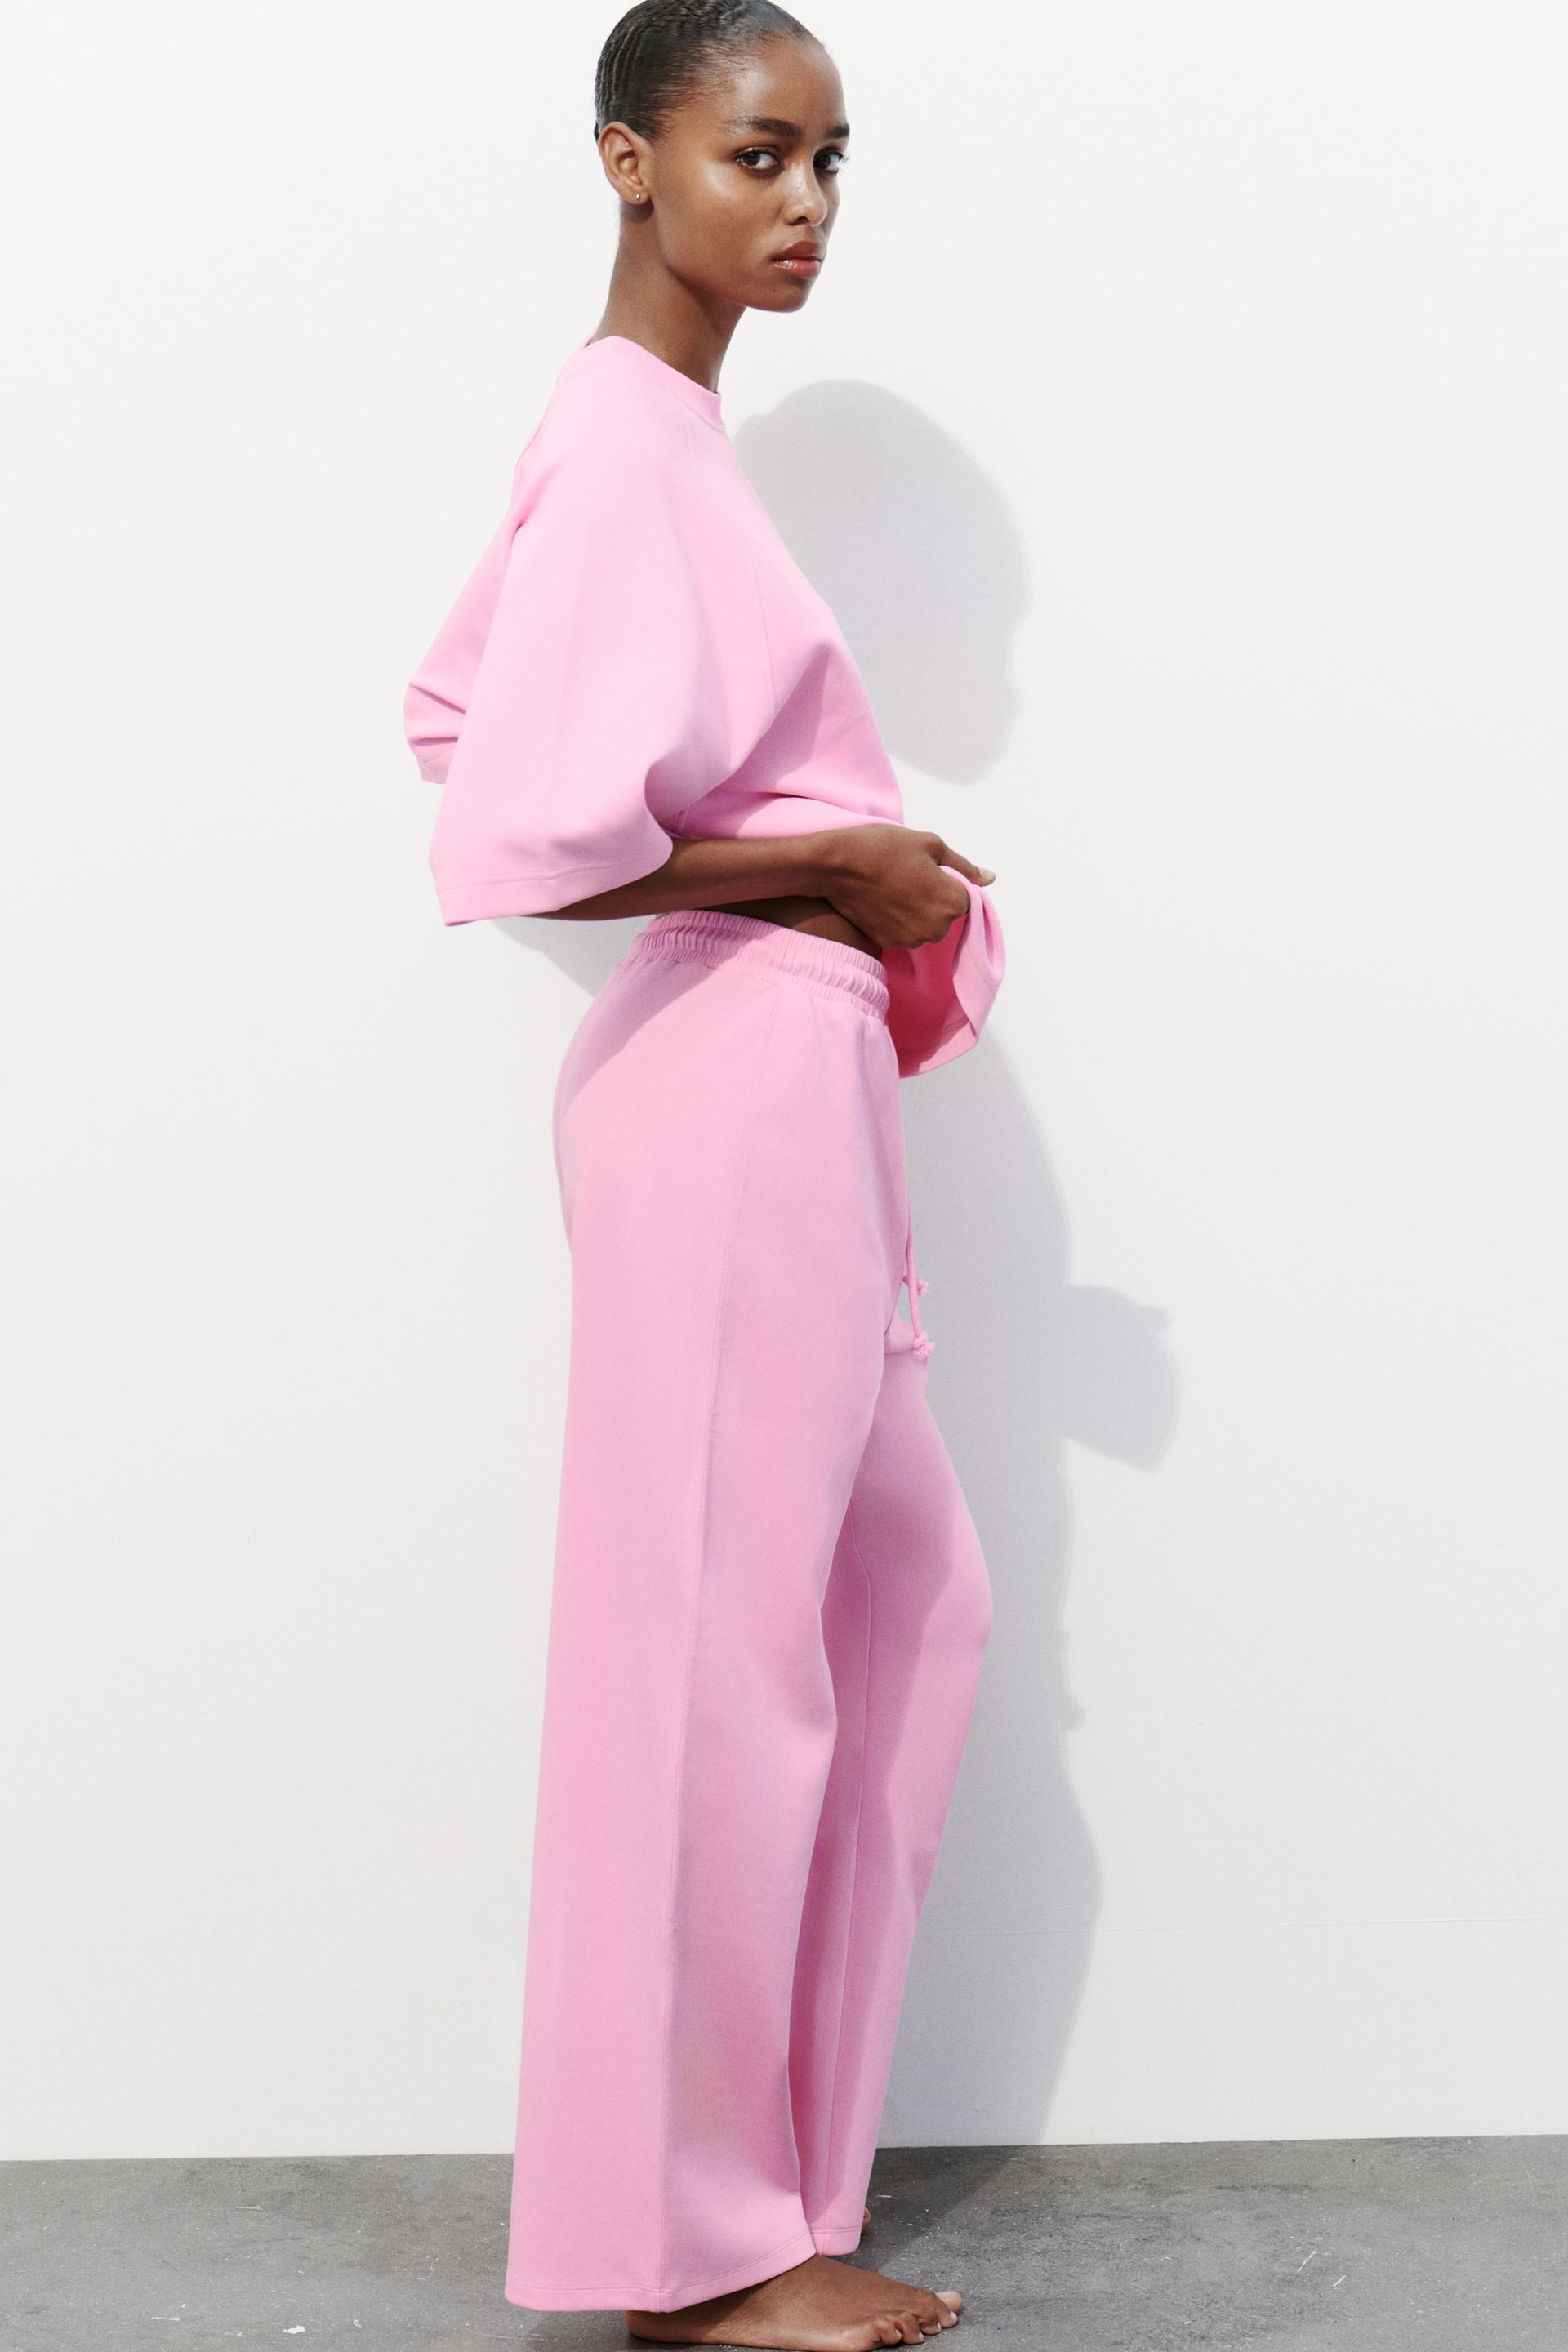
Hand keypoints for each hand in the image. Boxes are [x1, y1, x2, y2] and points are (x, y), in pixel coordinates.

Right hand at [816, 825, 995, 952]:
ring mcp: (912, 939)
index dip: (947, 882)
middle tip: (908, 875)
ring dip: (916, 910)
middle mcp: (936, 928)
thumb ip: (964, 866)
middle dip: (933, 899)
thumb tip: (990, 878)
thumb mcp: (931, 845)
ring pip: (925, 926)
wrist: (838, 865)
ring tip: (893, 887)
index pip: (965, 898)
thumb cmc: (886, 848)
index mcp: (952, 902)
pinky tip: (882, 900)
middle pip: (946, 915)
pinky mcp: (890, 943)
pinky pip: (904, 932)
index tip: (926, 870)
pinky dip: (898, 920)